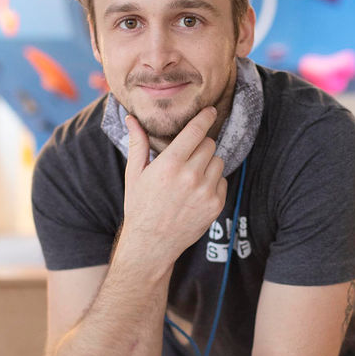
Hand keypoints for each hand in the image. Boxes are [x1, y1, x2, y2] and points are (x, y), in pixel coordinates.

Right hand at [120, 107, 226, 266]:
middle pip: (209, 144)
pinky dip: (213, 182)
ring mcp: (205, 192)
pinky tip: (196, 192)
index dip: (205, 118)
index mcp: (169, 165)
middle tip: (188, 156)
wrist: (152, 244)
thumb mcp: (134, 174)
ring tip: (190, 176)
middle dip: (200, 145)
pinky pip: (222, 180)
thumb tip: (132, 118)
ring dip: (207, 163)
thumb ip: (138, 144)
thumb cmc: (140, 207)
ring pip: (218, 161)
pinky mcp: (215, 205)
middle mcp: (190, 176)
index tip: (210, 111)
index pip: (195, 131)